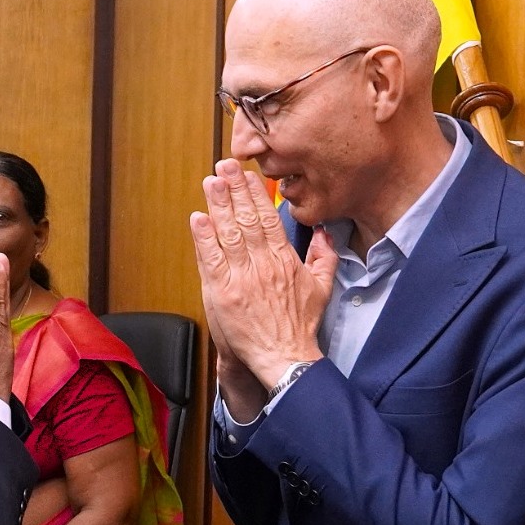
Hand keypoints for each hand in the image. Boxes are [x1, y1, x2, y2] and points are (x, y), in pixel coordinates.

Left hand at [190, 159, 337, 395]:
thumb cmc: (300, 326)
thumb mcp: (322, 289)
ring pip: (228, 234)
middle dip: (233, 190)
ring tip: (210, 182)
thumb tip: (326, 233)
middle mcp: (263, 264)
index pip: (268, 218)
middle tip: (223, 166)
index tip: (246, 174)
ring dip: (217, 206)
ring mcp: (242, 278)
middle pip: (246, 219)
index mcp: (284, 260)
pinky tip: (198, 218)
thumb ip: (324, 258)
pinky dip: (204, 238)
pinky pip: (212, 260)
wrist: (285, 357)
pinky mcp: (223, 293)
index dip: (255, 194)